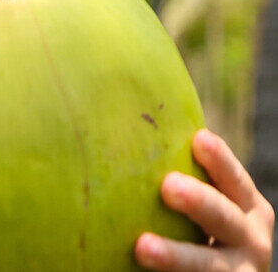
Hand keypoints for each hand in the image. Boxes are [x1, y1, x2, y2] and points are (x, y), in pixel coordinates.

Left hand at [135, 129, 274, 270]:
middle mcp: (252, 238)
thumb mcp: (212, 205)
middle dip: (198, 202)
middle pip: (223, 217)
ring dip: (175, 256)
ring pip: (208, 264)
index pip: (234, 178)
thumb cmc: (205, 227)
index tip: (198, 139)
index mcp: (249, 206)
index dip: (219, 159)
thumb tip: (132, 127)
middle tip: (168, 186)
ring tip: (142, 247)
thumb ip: (188, 175)